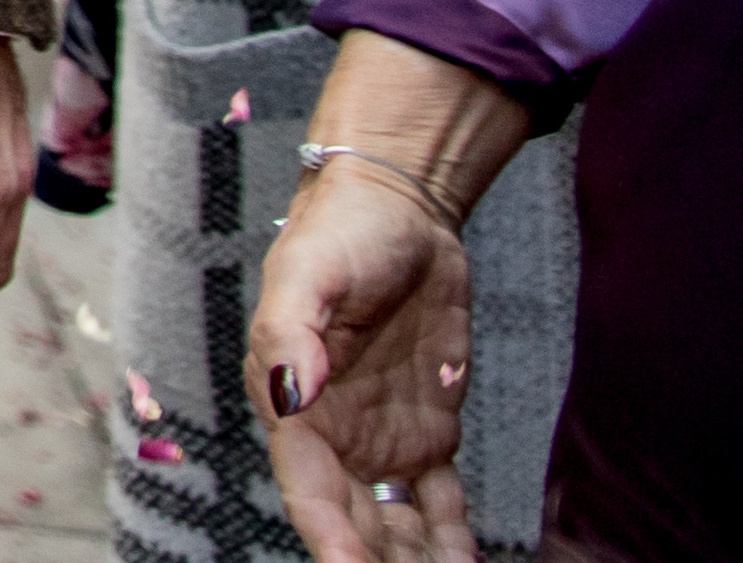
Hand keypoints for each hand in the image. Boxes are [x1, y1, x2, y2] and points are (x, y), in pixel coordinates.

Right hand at [250, 160, 477, 562]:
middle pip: (356, 524)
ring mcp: (380, 440)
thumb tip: (291, 394)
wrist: (400, 215)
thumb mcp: (308, 272)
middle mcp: (332, 437)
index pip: (311, 493)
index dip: (333, 542)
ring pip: (396, 526)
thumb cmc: (341, 234)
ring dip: (414, 561)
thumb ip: (291, 331)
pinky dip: (451, 541)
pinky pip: (438, 504)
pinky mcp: (426, 434)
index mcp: (292, 407)